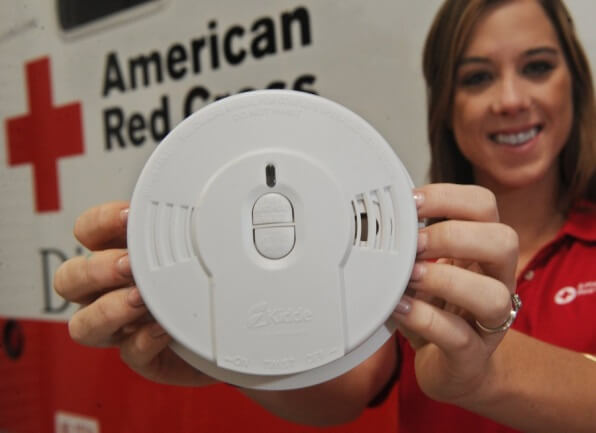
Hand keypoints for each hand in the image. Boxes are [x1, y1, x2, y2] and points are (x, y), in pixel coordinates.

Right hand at [54, 201, 214, 385]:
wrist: (228, 325)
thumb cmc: (202, 280)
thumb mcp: (191, 247)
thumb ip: (178, 231)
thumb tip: (191, 208)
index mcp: (116, 255)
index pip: (87, 232)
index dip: (100, 222)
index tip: (129, 216)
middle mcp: (108, 292)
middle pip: (69, 279)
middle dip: (96, 270)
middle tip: (129, 265)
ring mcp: (122, 327)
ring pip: (84, 325)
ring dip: (110, 310)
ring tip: (141, 300)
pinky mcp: (144, 357)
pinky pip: (130, 353)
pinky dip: (146, 340)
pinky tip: (166, 329)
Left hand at [393, 184, 518, 403]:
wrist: (451, 368)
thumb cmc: (437, 310)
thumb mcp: (425, 269)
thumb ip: (412, 245)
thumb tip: (380, 219)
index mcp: (483, 251)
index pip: (483, 206)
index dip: (447, 197)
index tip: (410, 203)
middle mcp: (497, 282)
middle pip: (503, 241)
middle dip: (452, 235)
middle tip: (414, 244)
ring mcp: (491, 322)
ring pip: (493, 294)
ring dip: (445, 279)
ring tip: (410, 278)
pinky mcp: (473, 357)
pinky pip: (459, 336)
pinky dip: (425, 318)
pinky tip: (399, 308)